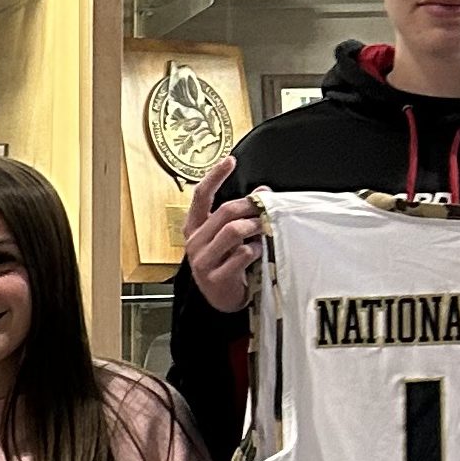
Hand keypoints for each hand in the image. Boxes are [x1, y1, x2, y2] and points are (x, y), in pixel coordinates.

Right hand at [182, 156, 265, 313]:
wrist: (220, 299)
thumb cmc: (225, 264)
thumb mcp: (229, 236)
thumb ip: (241, 214)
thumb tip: (262, 192)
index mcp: (194, 228)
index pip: (200, 196)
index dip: (215, 176)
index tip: (229, 160)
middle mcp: (195, 242)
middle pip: (224, 212)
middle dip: (249, 207)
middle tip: (265, 208)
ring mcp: (202, 261)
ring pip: (233, 231)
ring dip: (255, 227)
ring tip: (263, 230)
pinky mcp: (215, 277)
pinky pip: (242, 254)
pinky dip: (255, 250)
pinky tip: (258, 252)